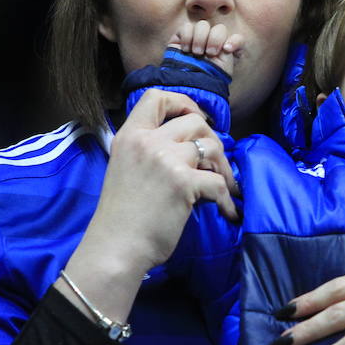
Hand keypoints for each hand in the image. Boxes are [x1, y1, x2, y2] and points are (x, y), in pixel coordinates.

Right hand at [62, 88, 239, 320]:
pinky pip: (219, 183)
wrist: (116, 248)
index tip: (194, 118)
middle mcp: (147, 142)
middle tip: (214, 163)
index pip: (157, 96)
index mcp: (129, 136)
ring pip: (211, 146)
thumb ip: (148, 151)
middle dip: (211, 139)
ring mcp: (166, 160)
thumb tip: (188, 146)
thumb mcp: (126, 169)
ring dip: (223, 166)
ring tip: (224, 184)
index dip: (182, 102)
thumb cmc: (121, 217)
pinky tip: (228, 212)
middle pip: (194, 121)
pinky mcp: (183, 183)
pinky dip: (228, 199)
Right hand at [169, 20, 242, 76]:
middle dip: (215, 39)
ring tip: (197, 53)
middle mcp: (212, 42)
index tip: (227, 49)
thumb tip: (227, 43)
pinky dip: (187, 37)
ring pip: (203, 25)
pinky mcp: (181, 37)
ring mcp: (197, 38)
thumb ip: (230, 50)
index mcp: (226, 50)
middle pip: (220, 28)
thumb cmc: (208, 78)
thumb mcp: (225, 67)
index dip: (235, 41)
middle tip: (210, 53)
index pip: (237, 38)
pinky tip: (186, 50)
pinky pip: (187, 27)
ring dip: (201, 38)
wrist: (189, 83)